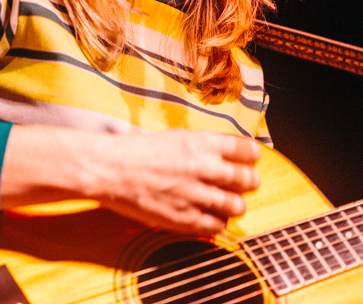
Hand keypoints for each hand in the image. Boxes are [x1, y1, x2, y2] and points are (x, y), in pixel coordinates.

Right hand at [86, 130, 260, 235]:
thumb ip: (204, 146)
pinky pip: (216, 226)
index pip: (246, 150)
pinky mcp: (183, 217)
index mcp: (202, 143)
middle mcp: (203, 167)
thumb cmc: (138, 151)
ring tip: (230, 203)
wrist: (110, 169)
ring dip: (236, 205)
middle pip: (247, 179)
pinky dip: (219, 224)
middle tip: (247, 183)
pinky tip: (212, 218)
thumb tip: (227, 152)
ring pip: (236, 205)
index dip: (252, 156)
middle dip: (250, 182)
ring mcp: (195, 194)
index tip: (251, 160)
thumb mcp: (177, 137)